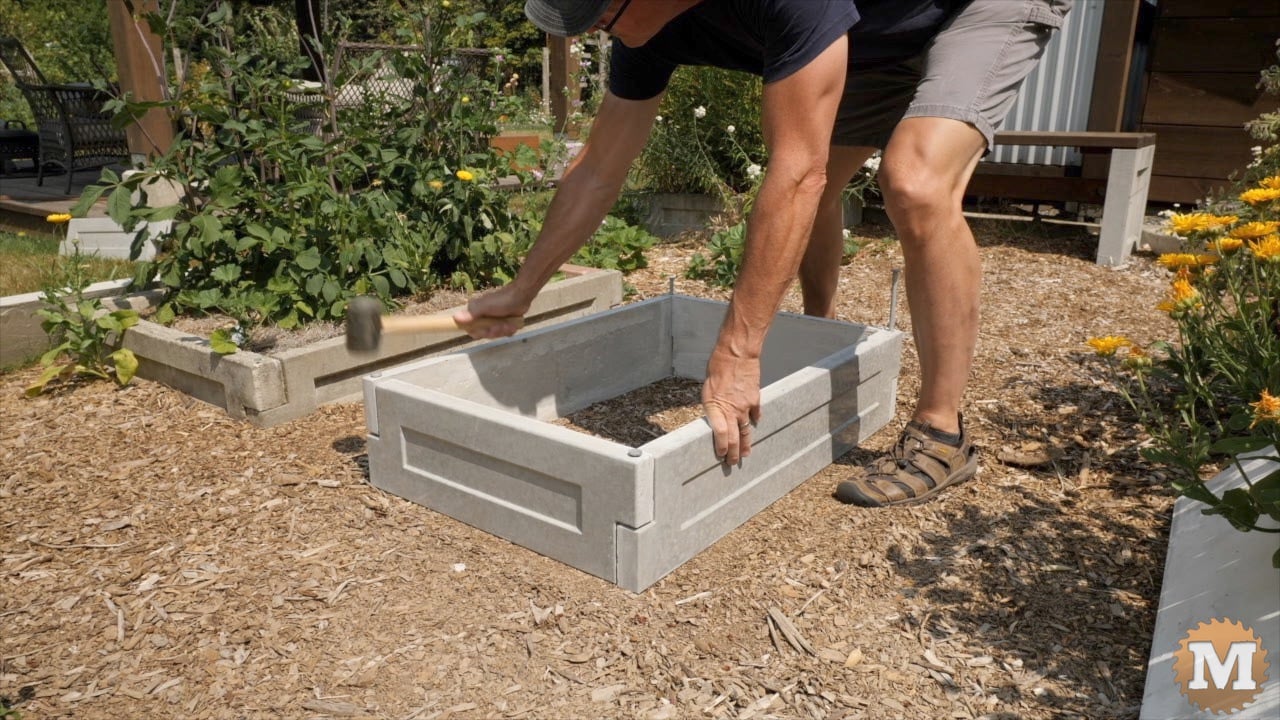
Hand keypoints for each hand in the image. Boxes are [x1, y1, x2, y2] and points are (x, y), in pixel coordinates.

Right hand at [453, 283, 533, 338]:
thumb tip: (454, 318)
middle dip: (494, 331)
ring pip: (495, 334)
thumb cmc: (502, 300)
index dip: (479, 332)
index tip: (486, 329)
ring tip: (509, 323)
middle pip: (484, 334)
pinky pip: (504, 333)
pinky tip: (513, 323)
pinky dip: (510, 330)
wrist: (522, 295)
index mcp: (475, 313)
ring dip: (503, 330)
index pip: (471, 330)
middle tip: (501, 325)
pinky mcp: (504, 323)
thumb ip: (471, 313)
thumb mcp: (485, 306)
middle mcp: (483, 317)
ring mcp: (494, 320)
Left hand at [702, 347, 761, 465]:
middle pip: (734, 437)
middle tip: (733, 462)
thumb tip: (714, 417)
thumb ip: (712, 406)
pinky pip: (755, 414)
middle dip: (734, 452)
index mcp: (717, 408)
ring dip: (746, 443)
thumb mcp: (707, 388)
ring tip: (746, 453)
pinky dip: (754, 421)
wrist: (737, 354)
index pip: (720, 435)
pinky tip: (754, 426)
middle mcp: (732, 410)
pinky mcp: (755, 399)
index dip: (722, 447)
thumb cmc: (717, 367)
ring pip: (746, 430)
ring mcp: (746, 406)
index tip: (722, 455)